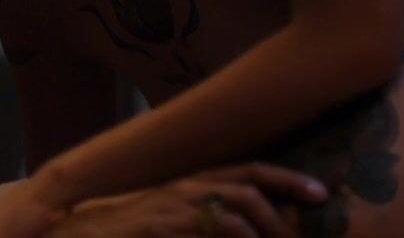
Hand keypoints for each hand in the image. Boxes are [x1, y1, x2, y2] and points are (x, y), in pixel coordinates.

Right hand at [49, 163, 326, 237]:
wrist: (83, 233)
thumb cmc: (131, 231)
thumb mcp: (174, 220)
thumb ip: (206, 220)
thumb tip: (244, 228)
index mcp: (193, 184)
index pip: (248, 171)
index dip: (287, 178)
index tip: (321, 192)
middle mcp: (186, 187)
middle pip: (249, 184)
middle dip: (286, 202)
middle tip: (309, 225)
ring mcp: (173, 205)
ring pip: (236, 207)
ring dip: (267, 228)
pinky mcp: (162, 224)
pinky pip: (211, 225)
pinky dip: (237, 235)